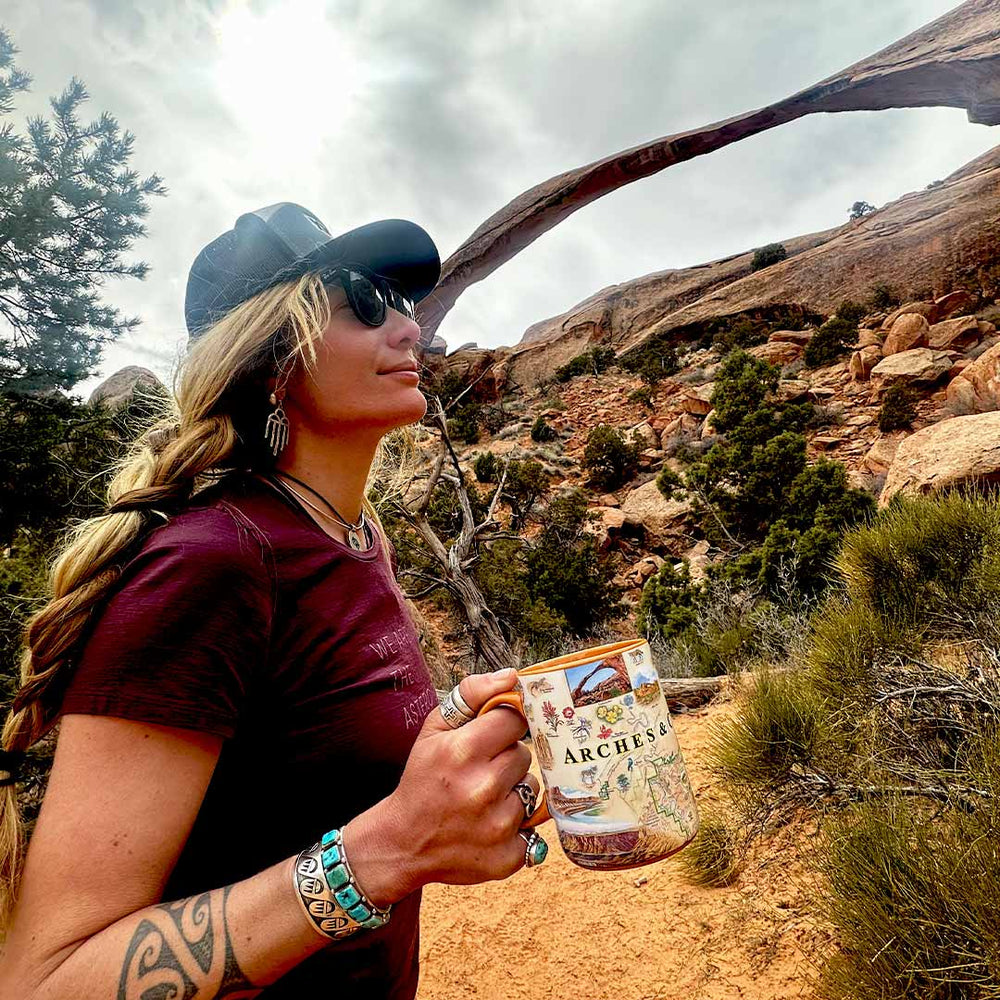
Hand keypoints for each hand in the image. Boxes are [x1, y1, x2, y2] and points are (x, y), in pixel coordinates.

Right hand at [344, 669, 541, 904]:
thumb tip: (512, 676)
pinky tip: (489, 825)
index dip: (503, 728)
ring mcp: (497, 826)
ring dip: (512, 791)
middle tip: (480, 772)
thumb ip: (472, 694)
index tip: (489, 739)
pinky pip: (533, 827)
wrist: (403, 842)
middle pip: (524, 755)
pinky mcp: (507, 857)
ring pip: (531, 788)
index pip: (514, 721)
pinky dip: (516, 825)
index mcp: (463, 751)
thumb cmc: (423, 779)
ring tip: (483, 799)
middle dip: (505, 760)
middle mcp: (483, 788)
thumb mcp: (434, 729)